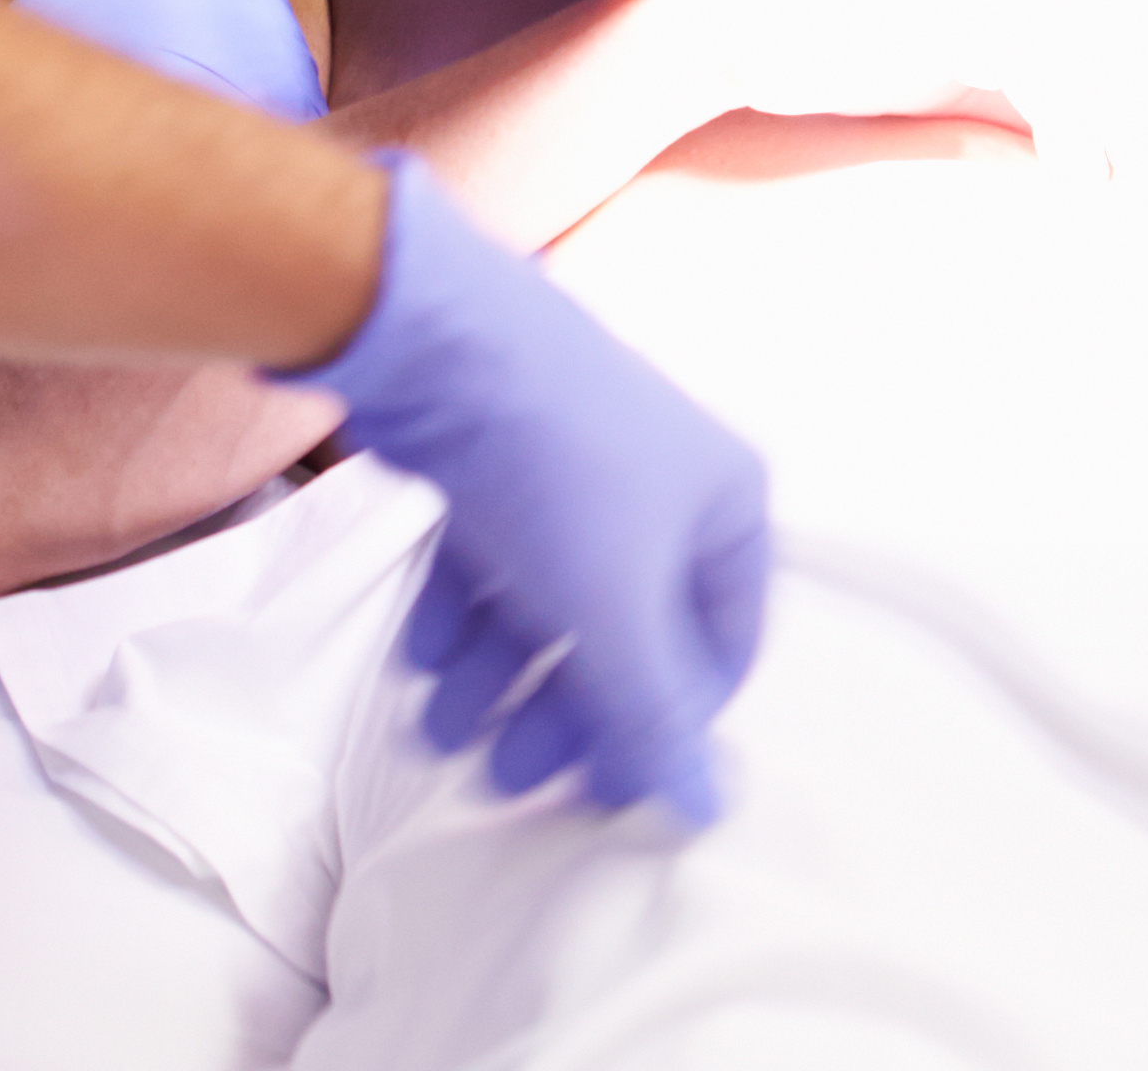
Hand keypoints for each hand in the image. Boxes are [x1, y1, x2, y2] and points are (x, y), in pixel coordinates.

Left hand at [270, 157, 769, 822]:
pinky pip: (493, 559)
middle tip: (507, 774)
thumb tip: (704, 807)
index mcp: (725, 507)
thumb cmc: (556, 462)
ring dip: (496, 676)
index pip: (722, 647)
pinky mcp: (502, 459)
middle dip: (563, 709)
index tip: (607, 786)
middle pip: (625, 632)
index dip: (667, 724)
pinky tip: (422, 654)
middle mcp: (662, 485)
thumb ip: (652, 718)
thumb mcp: (616, 614)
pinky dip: (460, 615)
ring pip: (549, 600)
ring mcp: (578, 469)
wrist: (440, 340)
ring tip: (440, 728)